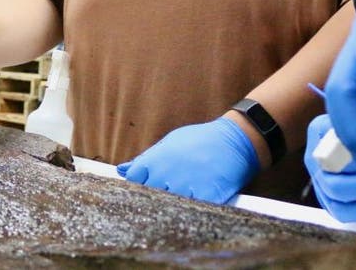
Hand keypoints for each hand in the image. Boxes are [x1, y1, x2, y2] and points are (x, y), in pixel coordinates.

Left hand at [116, 117, 258, 203]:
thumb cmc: (199, 140)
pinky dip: (187, 214)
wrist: (234, 140)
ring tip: (173, 210)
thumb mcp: (169, 143)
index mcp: (156, 159)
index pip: (132, 180)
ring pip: (166, 207)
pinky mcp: (204, 197)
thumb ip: (145, 159)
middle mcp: (167, 173)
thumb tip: (121, 170)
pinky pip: (189, 212)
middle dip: (149, 201)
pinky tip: (189, 213)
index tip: (139, 192)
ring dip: (168, 209)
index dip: (135, 187)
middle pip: (147, 196)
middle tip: (155, 205)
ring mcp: (185, 186)